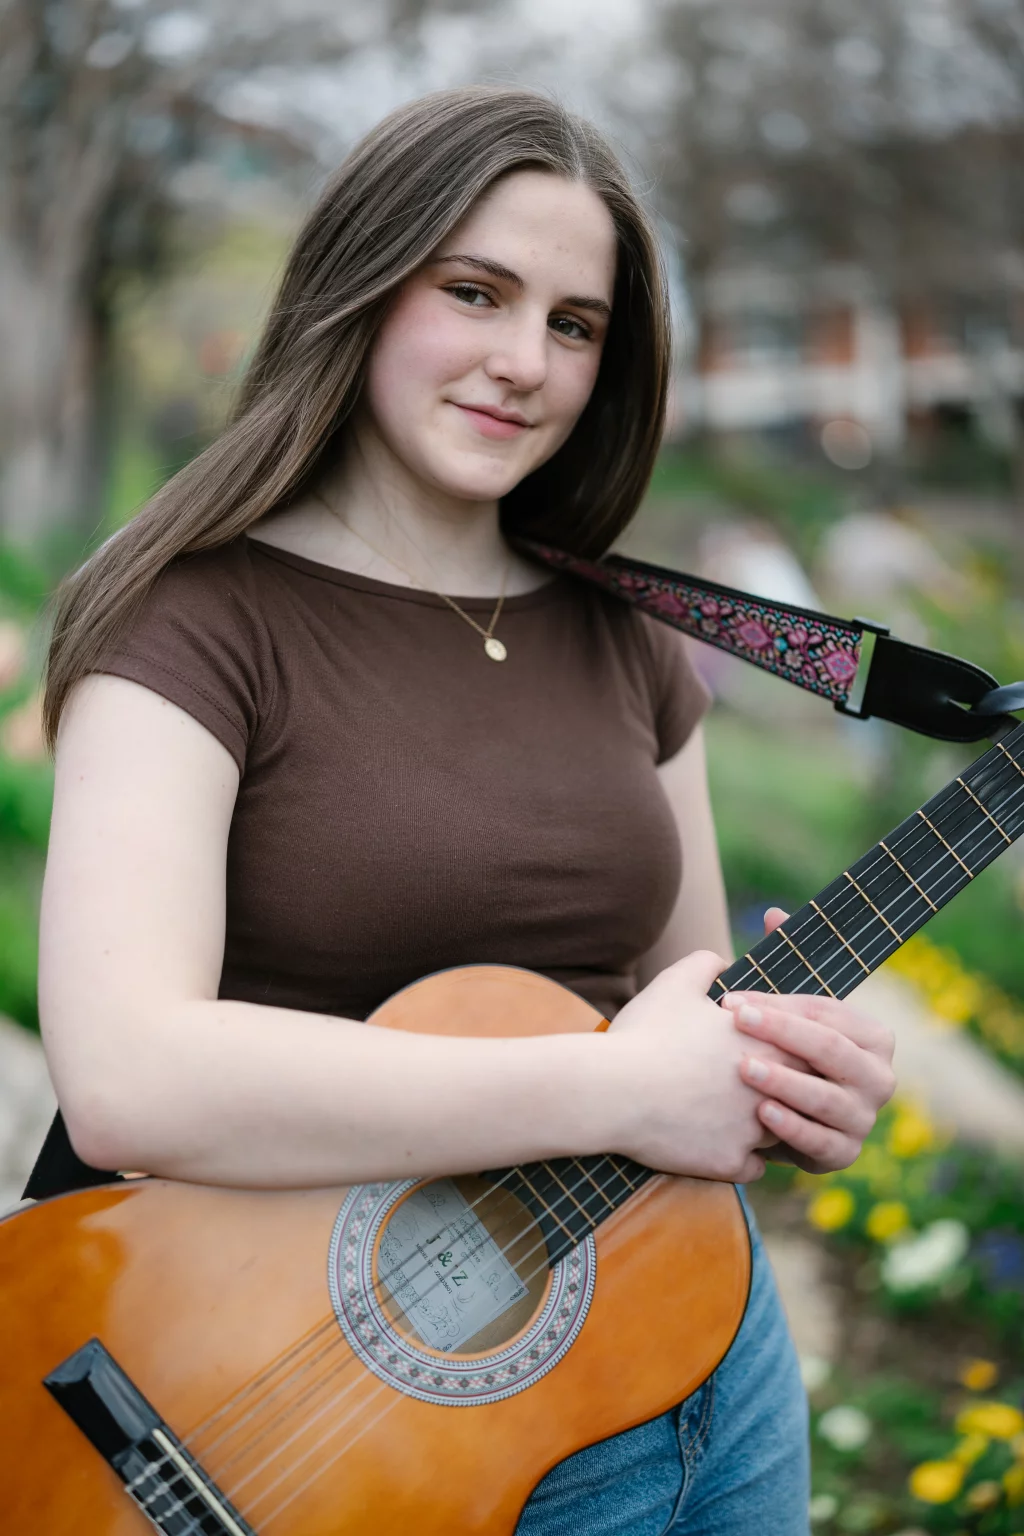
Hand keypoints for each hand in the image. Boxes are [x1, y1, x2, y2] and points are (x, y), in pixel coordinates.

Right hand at [605, 949, 805, 1183]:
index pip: (808, 1050)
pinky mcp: (730, 1162)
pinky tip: (728, 1147)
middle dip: (789, 1092)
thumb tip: (721, 960)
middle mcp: (770, 1089)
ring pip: (781, 1133)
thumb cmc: (645, 1033)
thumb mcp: (675, 984)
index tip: (777, 1052)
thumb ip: (706, 964)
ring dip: (768, 1127)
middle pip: (802, 1094)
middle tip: (773, 1088)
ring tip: (748, 1120)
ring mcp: (752, 1130)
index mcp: (766, 1044)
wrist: (613, 1089)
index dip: (792, 1052)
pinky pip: (753, 1167)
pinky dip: (742, 1159)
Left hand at [720, 910, 895, 1172]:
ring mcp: (863, 1120)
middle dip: (781, 1033)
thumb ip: (785, 960)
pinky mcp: (842, 1156)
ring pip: (825, 1098)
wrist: (777, 1117)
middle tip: (733, 1020)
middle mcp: (879, 1078)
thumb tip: (774, 913)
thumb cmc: (783, 1052)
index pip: (826, 1013)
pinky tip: (760, 1113)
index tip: (733, 998)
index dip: (779, 1004)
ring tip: (742, 1067)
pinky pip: (820, 1143)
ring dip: (784, 1081)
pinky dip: (791, 1129)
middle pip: (831, 1050)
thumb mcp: (786, 1009)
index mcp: (873, 1037)